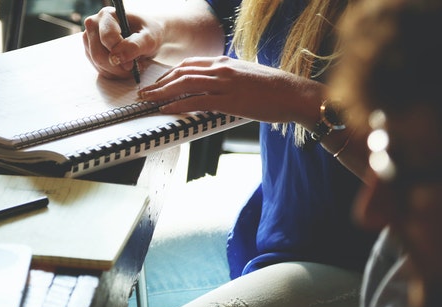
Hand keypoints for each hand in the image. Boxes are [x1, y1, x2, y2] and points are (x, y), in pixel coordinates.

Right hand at [82, 6, 161, 79]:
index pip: (107, 38)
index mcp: (107, 15)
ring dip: (117, 71)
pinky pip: (99, 69)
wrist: (146, 36)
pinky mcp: (90, 52)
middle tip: (133, 68)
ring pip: (97, 64)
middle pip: (98, 54)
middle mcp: (94, 25)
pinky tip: (124, 67)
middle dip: (117, 67)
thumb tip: (117, 57)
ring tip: (132, 66)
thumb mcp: (149, 38)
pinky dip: (113, 73)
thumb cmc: (148, 33)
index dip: (120, 53)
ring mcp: (89, 39)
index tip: (132, 64)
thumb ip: (135, 46)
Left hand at [138, 56, 324, 124]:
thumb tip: (214, 88)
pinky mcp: (230, 100)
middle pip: (182, 72)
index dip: (170, 74)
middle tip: (145, 93)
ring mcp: (225, 83)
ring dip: (162, 93)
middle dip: (160, 83)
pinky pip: (197, 101)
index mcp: (225, 62)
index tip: (158, 83)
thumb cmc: (274, 89)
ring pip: (185, 84)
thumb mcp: (246, 77)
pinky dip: (178, 105)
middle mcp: (222, 69)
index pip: (189, 64)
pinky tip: (166, 109)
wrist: (295, 94)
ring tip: (148, 101)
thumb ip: (228, 79)